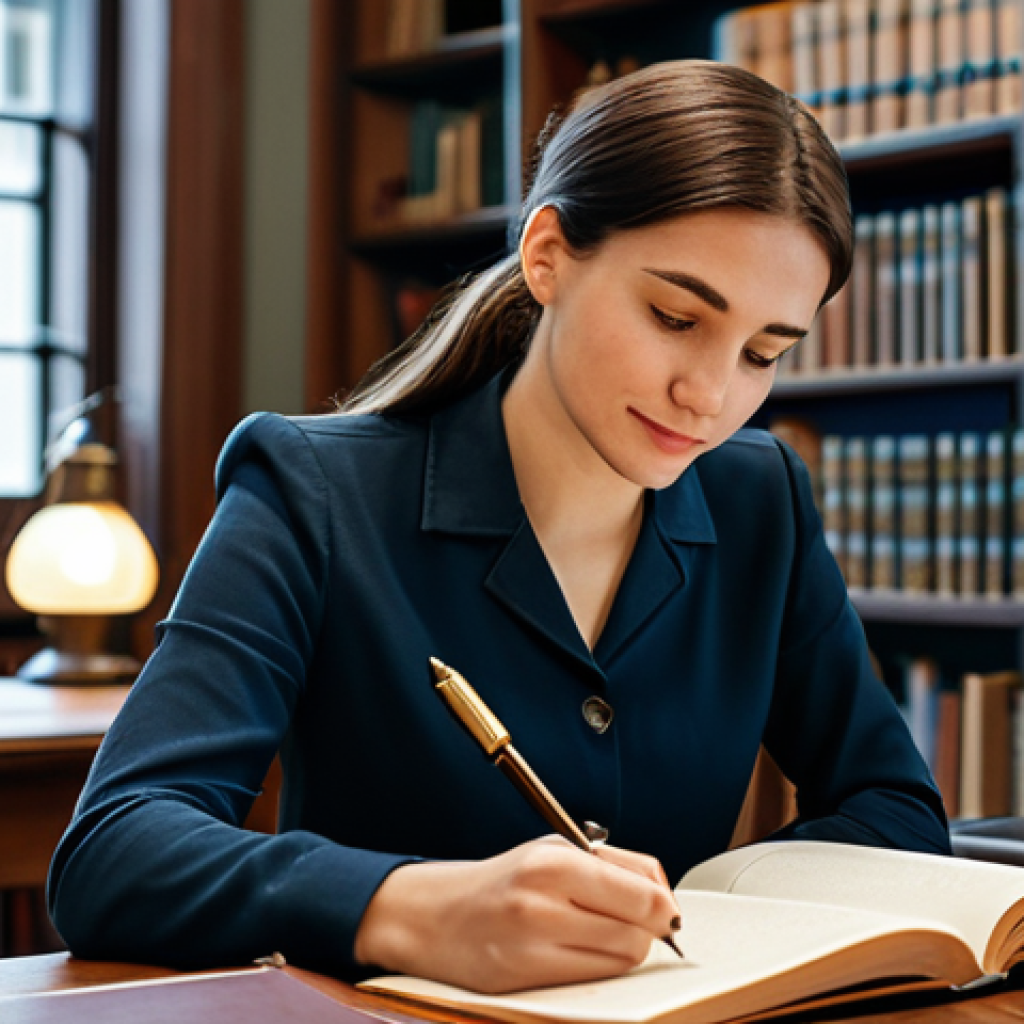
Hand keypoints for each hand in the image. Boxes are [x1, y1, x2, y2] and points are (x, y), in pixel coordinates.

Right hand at [353, 835, 680, 993]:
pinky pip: (592, 981)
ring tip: (597, 931)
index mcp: (554, 862)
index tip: (665, 909)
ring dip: (622, 949)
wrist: (437, 915)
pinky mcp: (524, 982)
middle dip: (645, 930)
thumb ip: (615, 866)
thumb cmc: (506, 879)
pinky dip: (597, 968)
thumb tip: (666, 898)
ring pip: (620, 961)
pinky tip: (576, 950)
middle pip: (637, 935)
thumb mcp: (556, 849)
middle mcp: (542, 905)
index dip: (665, 906)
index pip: (643, 896)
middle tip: (630, 920)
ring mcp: (531, 948)